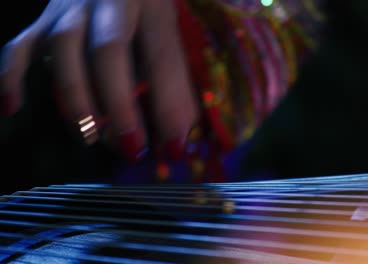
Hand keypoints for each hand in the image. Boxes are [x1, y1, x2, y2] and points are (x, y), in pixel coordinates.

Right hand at [0, 0, 197, 161]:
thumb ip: (174, 78)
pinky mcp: (42, 18)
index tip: (175, 148)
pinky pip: (20, 46)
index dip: (169, 105)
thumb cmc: (143, 7)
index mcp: (151, 5)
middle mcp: (108, 1)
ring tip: (91, 137)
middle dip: (120, 105)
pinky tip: (11, 108)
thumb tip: (179, 137)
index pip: (162, 57)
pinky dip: (12, 77)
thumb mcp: (167, 31)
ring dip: (78, 99)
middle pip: (109, 50)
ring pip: (65, 50)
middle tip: (132, 147)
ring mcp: (69, 8)